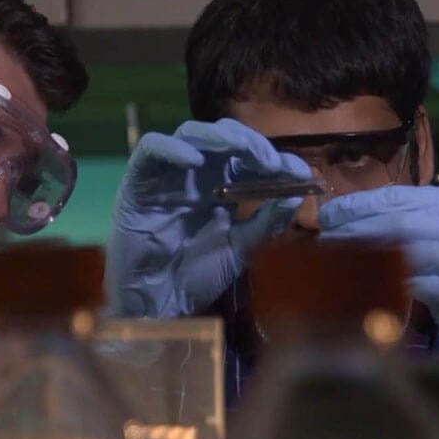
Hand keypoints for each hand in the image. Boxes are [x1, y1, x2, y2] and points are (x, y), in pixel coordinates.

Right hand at [106, 119, 311, 317]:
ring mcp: (167, 175)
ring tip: (239, 149)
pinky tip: (194, 161)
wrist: (159, 303)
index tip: (299, 172)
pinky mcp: (138, 181)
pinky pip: (151, 149)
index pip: (249, 158)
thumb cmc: (196, 276)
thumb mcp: (240, 249)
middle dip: (251, 143)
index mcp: (221, 186)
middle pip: (223, 137)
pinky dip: (171, 148)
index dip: (275, 158)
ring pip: (190, 134)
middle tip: (271, 162)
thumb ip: (265, 222)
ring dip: (217, 137)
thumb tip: (296, 194)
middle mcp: (195, 174)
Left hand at [318, 186, 438, 379]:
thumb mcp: (430, 248)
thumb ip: (399, 232)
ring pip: (420, 249)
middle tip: (326, 242)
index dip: (357, 206)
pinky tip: (383, 288)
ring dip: (375, 257)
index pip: (398, 197)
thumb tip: (339, 224)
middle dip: (358, 229)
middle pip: (404, 220)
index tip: (325, 217)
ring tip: (343, 264)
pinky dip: (409, 286)